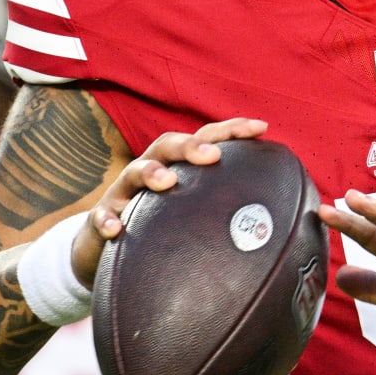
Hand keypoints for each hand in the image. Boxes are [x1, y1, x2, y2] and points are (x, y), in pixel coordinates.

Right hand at [71, 117, 267, 285]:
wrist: (102, 246)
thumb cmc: (159, 225)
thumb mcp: (189, 211)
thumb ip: (221, 207)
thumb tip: (275, 222)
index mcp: (176, 166)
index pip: (204, 139)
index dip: (231, 130)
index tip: (261, 128)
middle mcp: (149, 170)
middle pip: (167, 146)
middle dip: (191, 146)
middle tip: (213, 156)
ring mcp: (122, 193)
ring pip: (134, 172)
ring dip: (151, 173)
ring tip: (168, 182)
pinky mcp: (100, 218)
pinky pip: (101, 217)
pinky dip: (108, 221)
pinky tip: (118, 229)